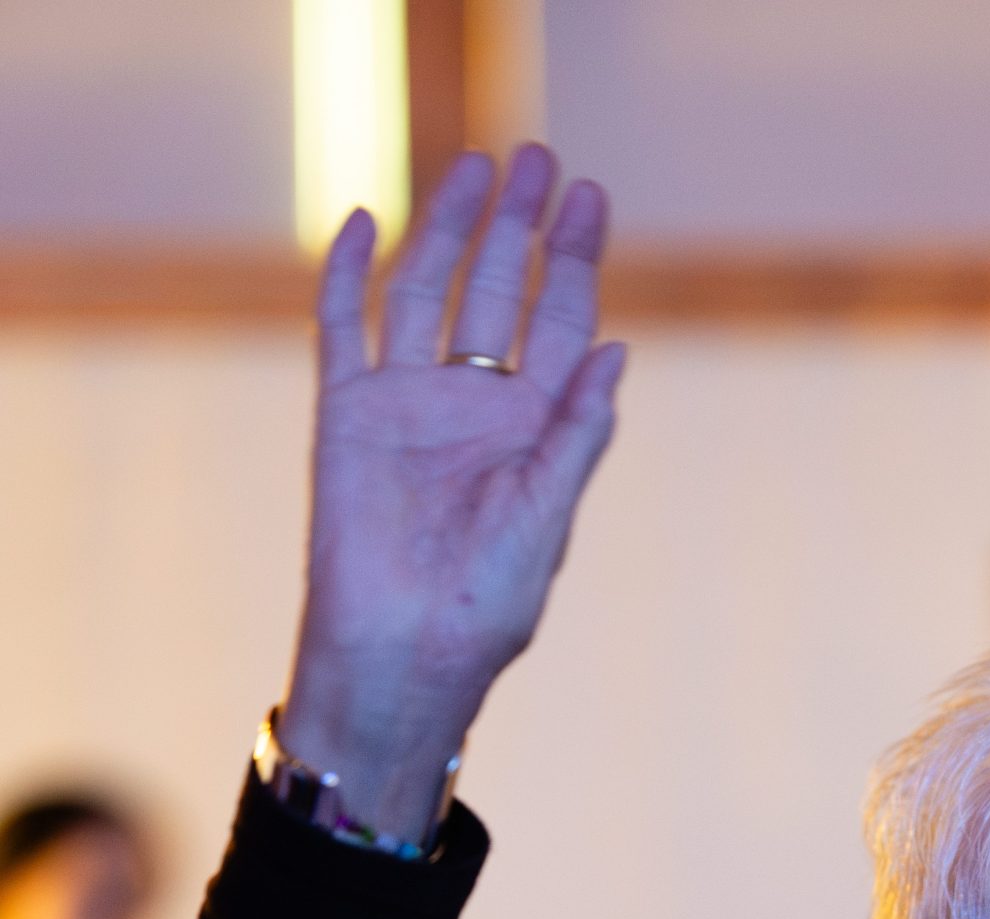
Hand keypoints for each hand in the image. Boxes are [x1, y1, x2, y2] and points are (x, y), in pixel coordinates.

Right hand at [279, 145, 624, 841]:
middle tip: (539, 158)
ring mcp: (407, 407)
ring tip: (474, 168)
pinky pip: (345, 330)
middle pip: (498, 295)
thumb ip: (577, 437)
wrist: (401, 659)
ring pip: (427, 294)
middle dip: (519, 229)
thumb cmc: (483, 610)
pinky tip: (365, 222)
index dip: (574, 262)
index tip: (589, 199)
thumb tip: (616, 351)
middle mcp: (472, 408)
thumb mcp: (546, 520)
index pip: (558, 326)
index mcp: (532, 432)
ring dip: (449, 232)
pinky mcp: (347, 418)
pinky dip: (350, 275)